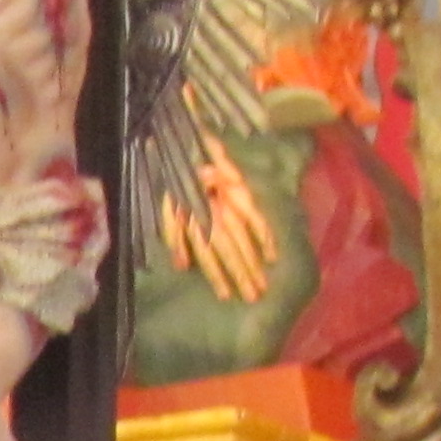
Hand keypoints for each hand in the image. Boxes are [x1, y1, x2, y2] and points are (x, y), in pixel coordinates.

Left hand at [166, 139, 280, 305]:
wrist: (187, 144)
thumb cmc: (175, 181)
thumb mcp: (166, 209)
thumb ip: (174, 238)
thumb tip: (182, 266)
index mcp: (195, 219)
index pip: (210, 254)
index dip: (219, 276)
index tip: (228, 296)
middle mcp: (216, 214)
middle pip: (232, 251)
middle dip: (243, 275)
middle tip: (254, 297)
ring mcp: (232, 204)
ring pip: (245, 239)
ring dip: (255, 263)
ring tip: (263, 284)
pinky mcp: (244, 193)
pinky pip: (258, 218)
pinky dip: (266, 237)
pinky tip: (273, 256)